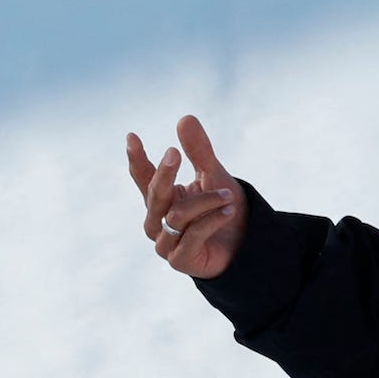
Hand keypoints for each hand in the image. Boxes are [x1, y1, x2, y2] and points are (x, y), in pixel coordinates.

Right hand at [126, 115, 247, 279]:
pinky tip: (228, 212)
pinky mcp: (179, 260)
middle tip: (174, 152)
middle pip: (155, 194)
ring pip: (176, 216)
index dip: (137, 159)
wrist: (246, 245)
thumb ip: (199, 151)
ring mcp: (165, 243)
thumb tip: (185, 117)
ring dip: (205, 202)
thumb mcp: (214, 176)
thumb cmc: (223, 209)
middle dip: (164, 173)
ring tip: (229, 196)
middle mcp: (157, 221)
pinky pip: (192, 236)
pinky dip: (211, 221)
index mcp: (161, 199)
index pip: (143, 177)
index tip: (132, 137)